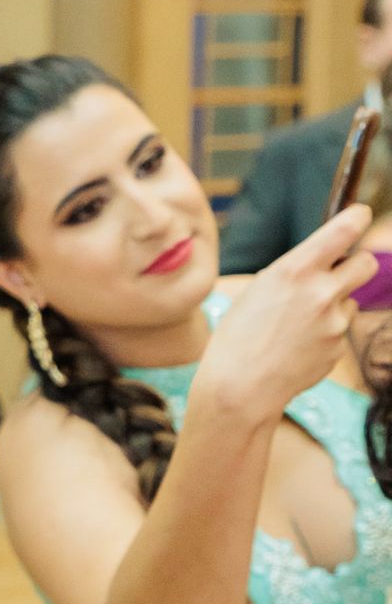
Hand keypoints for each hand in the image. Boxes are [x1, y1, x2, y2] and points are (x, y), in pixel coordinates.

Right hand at [199, 204, 375, 418]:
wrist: (240, 387)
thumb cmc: (236, 338)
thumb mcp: (256, 292)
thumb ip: (292, 276)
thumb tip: (318, 268)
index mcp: (296, 270)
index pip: (345, 230)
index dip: (357, 218)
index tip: (359, 216)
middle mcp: (323, 292)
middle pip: (367, 263)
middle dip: (356, 265)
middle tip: (338, 274)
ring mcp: (335, 322)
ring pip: (350, 301)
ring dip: (333, 307)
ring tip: (297, 327)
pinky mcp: (339, 348)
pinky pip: (339, 332)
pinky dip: (324, 335)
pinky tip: (296, 347)